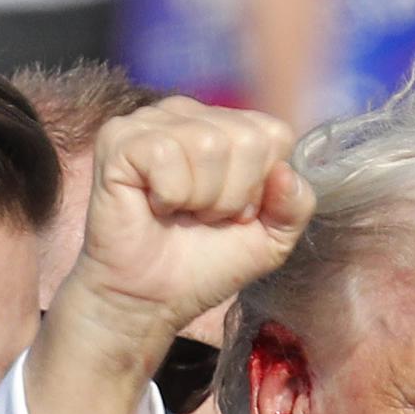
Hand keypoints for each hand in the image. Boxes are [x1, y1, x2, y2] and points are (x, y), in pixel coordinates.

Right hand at [29, 98, 312, 413]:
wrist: (150, 299)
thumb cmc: (205, 263)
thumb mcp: (271, 238)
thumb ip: (296, 205)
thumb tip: (285, 173)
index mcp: (225, 126)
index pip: (274, 134)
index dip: (262, 185)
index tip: (236, 212)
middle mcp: (188, 114)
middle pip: (247, 139)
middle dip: (233, 195)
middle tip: (204, 216)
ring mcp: (150, 122)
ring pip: (209, 144)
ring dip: (201, 198)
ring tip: (180, 212)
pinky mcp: (118, 140)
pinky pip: (166, 154)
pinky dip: (169, 194)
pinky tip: (154, 205)